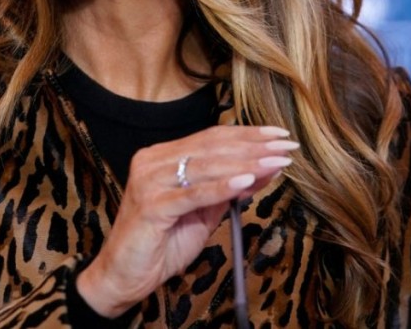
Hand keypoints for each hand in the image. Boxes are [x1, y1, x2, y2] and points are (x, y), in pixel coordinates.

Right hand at [76, 125, 297, 316]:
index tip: (279, 135)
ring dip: (246, 163)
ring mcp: (149, 181)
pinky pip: (193, 193)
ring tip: (276, 162)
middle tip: (286, 146)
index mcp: (161, 157)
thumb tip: (265, 169)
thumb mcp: (203, 214)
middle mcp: (152, 162)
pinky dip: (222, 186)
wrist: (124, 276)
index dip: (247, 134)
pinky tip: (247, 181)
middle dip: (253, 146)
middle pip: (211, 147)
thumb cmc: (161, 245)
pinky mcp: (150, 205)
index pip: (210, 138)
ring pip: (205, 166)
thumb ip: (228, 190)